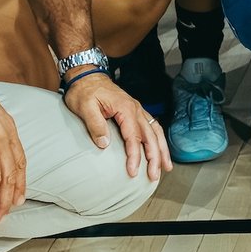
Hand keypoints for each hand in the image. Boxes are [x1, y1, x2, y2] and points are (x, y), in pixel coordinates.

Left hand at [64, 66, 170, 182]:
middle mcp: (136, 108)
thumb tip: (104, 144)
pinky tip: (160, 149)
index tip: (133, 171)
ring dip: (161, 150)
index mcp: (125, 108)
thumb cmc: (85, 90)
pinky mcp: (135, 111)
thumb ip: (95, 125)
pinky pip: (151, 126)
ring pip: (155, 131)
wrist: (87, 75)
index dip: (134, 156)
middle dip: (154, 157)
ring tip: (165, 166)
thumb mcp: (85, 107)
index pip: (133, 137)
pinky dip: (158, 139)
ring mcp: (137, 109)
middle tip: (154, 176)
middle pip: (150, 136)